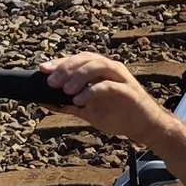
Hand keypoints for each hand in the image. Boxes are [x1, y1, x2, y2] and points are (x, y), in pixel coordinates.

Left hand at [39, 50, 175, 154]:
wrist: (143, 126)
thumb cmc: (117, 114)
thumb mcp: (87, 110)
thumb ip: (67, 104)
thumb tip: (42, 101)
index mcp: (100, 70)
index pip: (77, 59)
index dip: (59, 62)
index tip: (42, 70)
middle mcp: (110, 69)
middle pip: (86, 59)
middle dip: (66, 68)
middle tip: (51, 82)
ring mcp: (121, 78)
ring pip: (98, 66)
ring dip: (79, 75)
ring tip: (65, 90)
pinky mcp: (129, 91)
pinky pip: (109, 85)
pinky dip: (92, 91)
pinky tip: (80, 100)